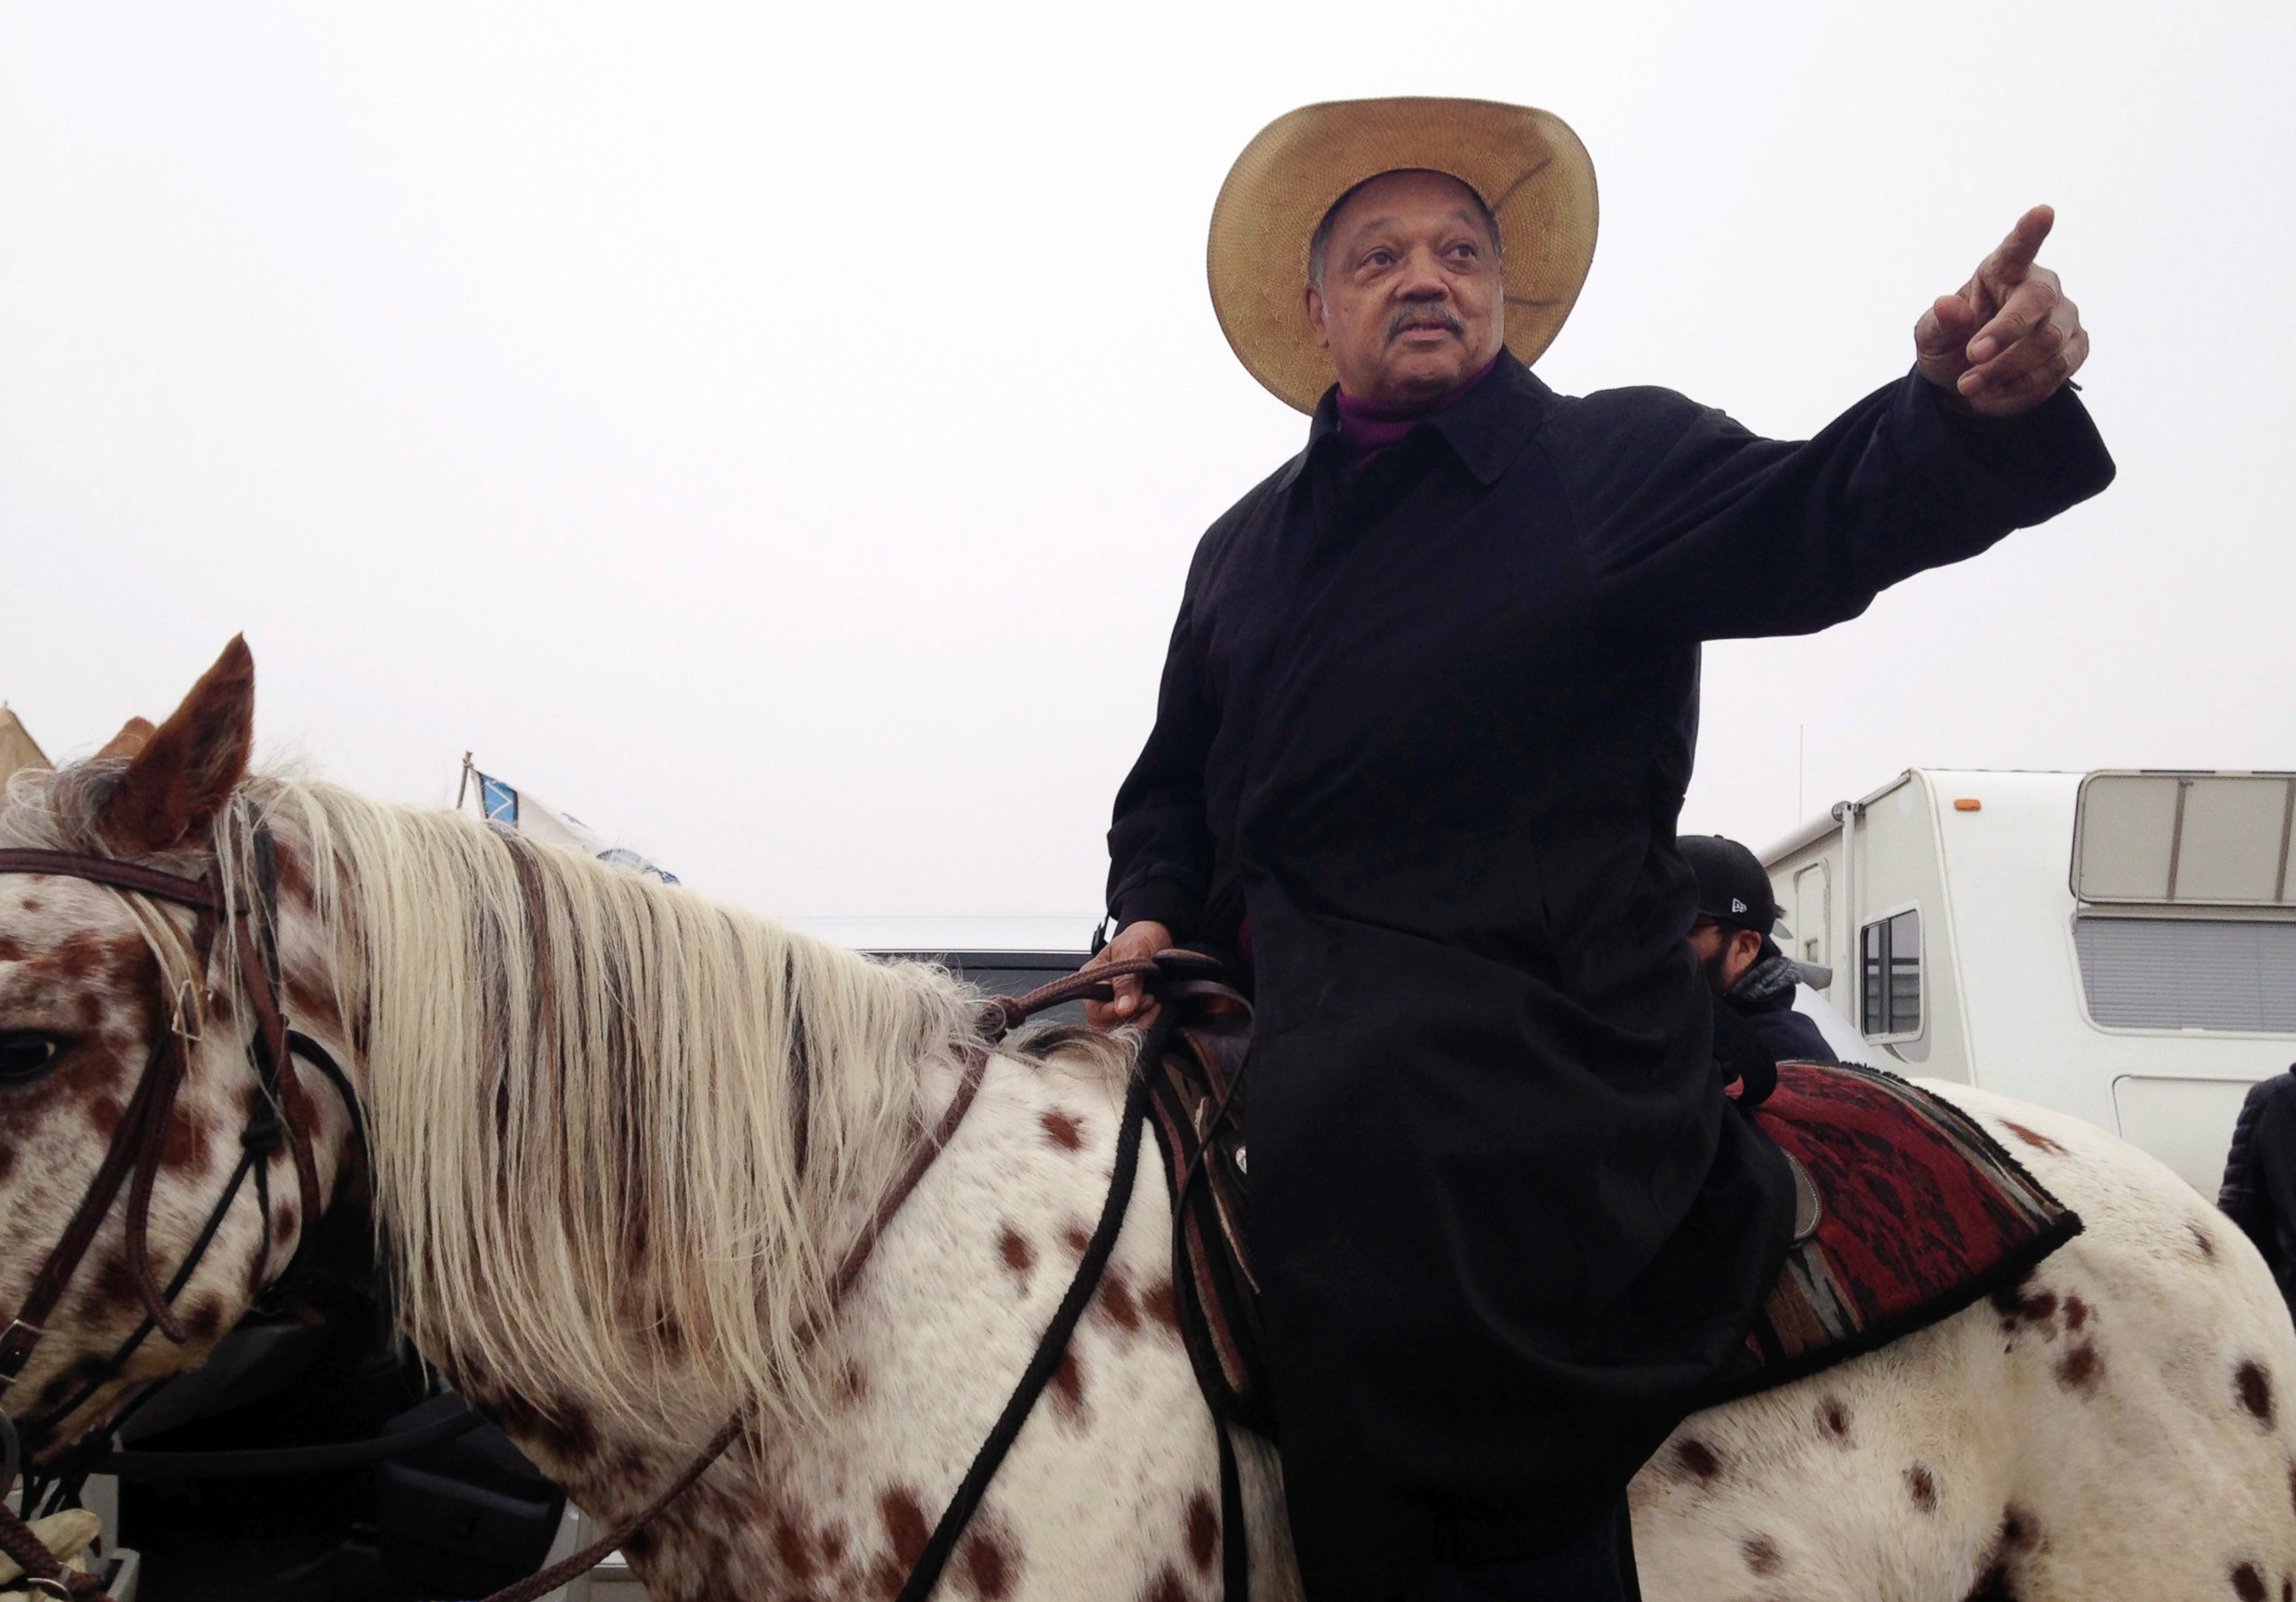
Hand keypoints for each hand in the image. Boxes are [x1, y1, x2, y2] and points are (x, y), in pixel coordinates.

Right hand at [1081, 919, 1170, 1028]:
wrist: (1159, 935)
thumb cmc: (1142, 937)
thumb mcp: (1134, 952)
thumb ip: (1127, 980)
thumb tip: (1123, 1009)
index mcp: (1092, 978)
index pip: (1095, 1010)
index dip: (1118, 1012)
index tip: (1142, 1000)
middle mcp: (1099, 994)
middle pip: (1105, 1025)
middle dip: (1132, 1017)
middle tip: (1151, 999)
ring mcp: (1114, 1003)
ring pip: (1120, 1029)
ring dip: (1142, 1019)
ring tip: (1155, 1000)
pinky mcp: (1129, 1010)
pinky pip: (1133, 1026)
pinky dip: (1147, 1019)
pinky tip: (1156, 1005)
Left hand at [1914, 205, 2088, 417]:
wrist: (1969, 380)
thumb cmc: (1950, 344)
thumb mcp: (1932, 337)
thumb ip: (1940, 322)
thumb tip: (1945, 305)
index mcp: (2002, 270)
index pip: (2018, 247)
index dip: (2031, 231)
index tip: (2043, 211)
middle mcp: (2041, 287)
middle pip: (2037, 307)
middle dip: (2004, 340)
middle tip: (1969, 365)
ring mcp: (2064, 316)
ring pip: (2048, 345)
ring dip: (2005, 372)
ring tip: (1968, 387)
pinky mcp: (2076, 347)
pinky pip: (2056, 373)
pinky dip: (2021, 390)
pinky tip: (1993, 395)